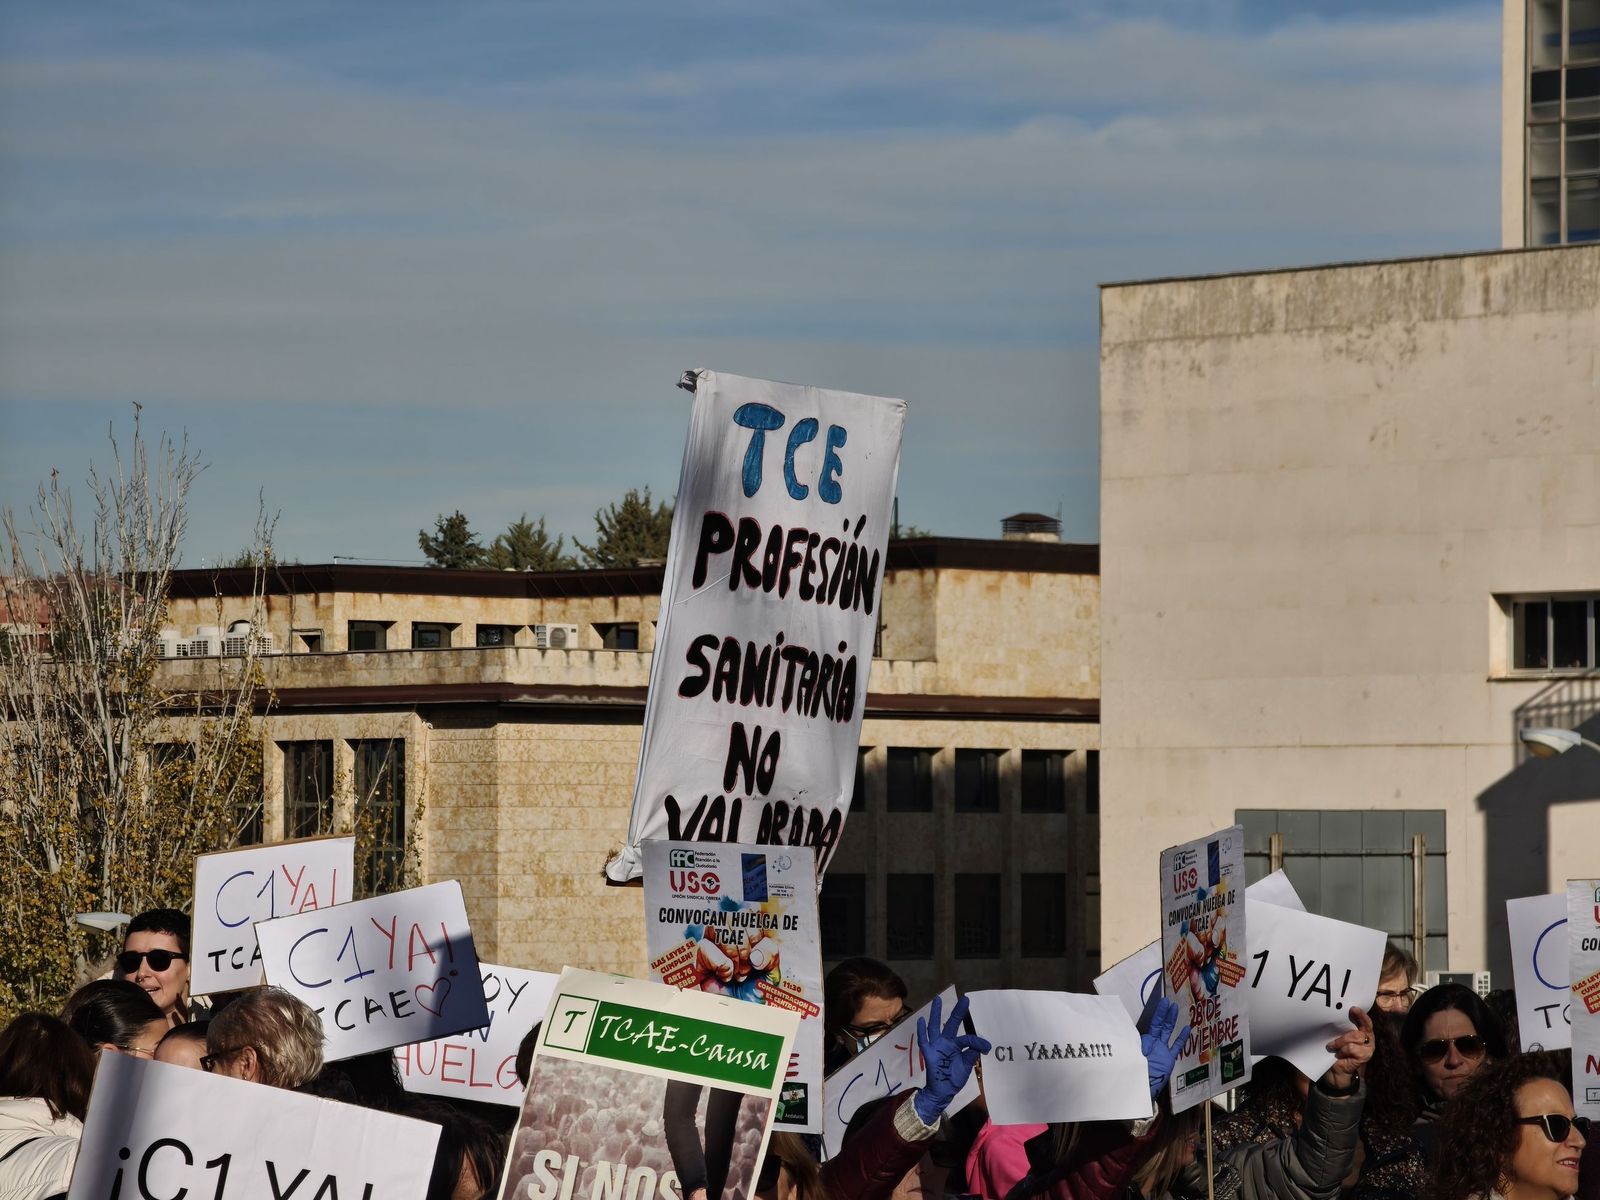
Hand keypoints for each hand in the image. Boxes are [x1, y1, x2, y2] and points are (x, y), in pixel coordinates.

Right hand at [912, 994, 990, 1124]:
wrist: (943, 1092)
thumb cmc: (954, 1078)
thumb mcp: (966, 1067)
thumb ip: (971, 1055)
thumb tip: (980, 1046)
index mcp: (957, 1045)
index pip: (968, 1039)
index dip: (978, 1041)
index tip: (987, 1047)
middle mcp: (946, 1042)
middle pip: (951, 1024)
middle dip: (958, 1012)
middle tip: (965, 999)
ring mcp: (936, 1046)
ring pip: (935, 1027)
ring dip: (936, 1013)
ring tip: (937, 999)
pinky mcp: (928, 1053)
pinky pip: (923, 1040)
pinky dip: (921, 1031)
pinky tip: (921, 1020)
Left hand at [1141, 997, 1190, 1098]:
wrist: (1143, 1087)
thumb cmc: (1136, 1069)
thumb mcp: (1134, 1053)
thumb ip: (1139, 1044)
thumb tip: (1141, 1034)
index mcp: (1145, 1040)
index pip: (1153, 1023)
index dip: (1158, 1013)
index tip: (1163, 1002)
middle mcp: (1154, 1043)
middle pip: (1161, 1025)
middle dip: (1165, 1013)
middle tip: (1169, 1001)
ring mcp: (1162, 1050)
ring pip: (1168, 1032)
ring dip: (1172, 1021)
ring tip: (1176, 1009)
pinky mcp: (1169, 1059)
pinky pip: (1176, 1047)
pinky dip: (1181, 1038)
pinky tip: (1187, 1028)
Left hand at [1322, 1006, 1373, 1090]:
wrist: (1336, 1070)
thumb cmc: (1337, 1050)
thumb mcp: (1339, 1036)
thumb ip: (1342, 1028)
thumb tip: (1334, 1015)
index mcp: (1364, 1032)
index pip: (1366, 1022)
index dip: (1362, 1015)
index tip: (1353, 1008)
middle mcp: (1368, 1039)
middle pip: (1361, 1029)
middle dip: (1349, 1028)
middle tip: (1337, 1026)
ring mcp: (1368, 1049)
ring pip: (1355, 1037)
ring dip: (1341, 1040)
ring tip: (1332, 1045)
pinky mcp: (1364, 1057)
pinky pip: (1352, 1048)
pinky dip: (1342, 1050)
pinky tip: (1338, 1054)